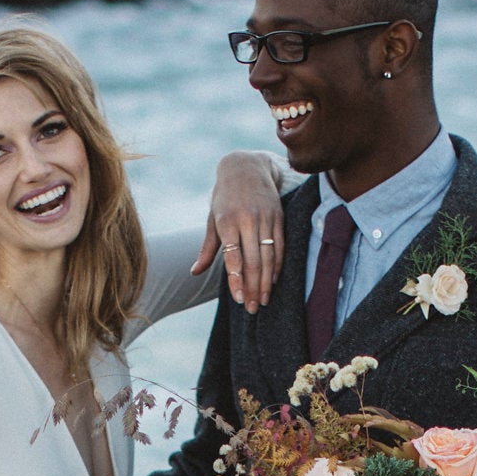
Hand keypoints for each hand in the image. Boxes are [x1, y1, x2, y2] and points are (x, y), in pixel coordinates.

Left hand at [197, 150, 286, 310]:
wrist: (247, 167)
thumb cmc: (225, 196)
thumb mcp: (212, 218)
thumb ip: (207, 247)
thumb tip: (195, 272)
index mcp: (227, 221)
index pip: (233, 256)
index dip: (236, 279)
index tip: (239, 299)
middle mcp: (247, 220)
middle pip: (253, 261)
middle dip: (253, 287)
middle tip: (253, 308)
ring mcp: (265, 219)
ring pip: (269, 257)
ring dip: (267, 282)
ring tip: (264, 300)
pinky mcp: (278, 218)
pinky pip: (281, 247)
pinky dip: (278, 266)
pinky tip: (274, 281)